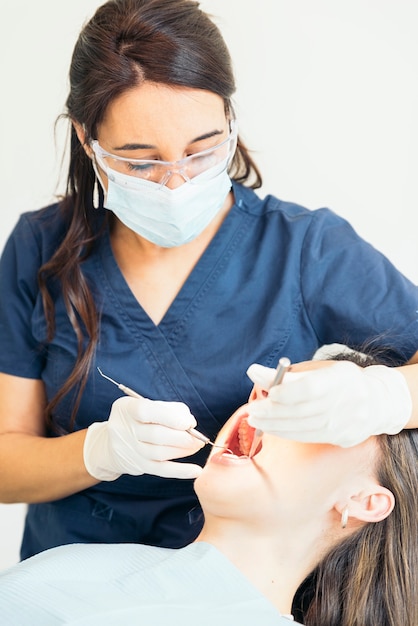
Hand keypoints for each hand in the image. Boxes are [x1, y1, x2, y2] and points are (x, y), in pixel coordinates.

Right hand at [83, 396, 204, 480]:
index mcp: (126, 408)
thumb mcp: (149, 406)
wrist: (112, 443)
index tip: (189, 423)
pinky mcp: (137, 466)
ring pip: (160, 453)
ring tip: (196, 446)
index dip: (170, 417)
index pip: (146, 411)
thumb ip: (170, 409)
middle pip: (156, 435)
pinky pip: (161, 470)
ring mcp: (129, 449)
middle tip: (198, 438)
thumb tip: (190, 423)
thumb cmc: (139, 419)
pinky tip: (196, 470)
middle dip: (182, 437)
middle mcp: (123, 429)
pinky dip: (180, 471)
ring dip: (183, 450)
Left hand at [246, 361, 411, 446]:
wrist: (379, 402)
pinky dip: (286, 433)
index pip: (310, 388)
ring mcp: (343, 424)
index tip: (269, 393)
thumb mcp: (321, 371)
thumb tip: (253, 372)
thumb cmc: (342, 381)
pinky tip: (271, 428)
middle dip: (273, 412)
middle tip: (252, 411)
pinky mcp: (339, 438)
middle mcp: (344, 403)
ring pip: (302, 427)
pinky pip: (307, 437)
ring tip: (255, 419)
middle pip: (302, 410)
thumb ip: (287, 374)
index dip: (287, 392)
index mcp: (341, 379)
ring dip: (275, 425)